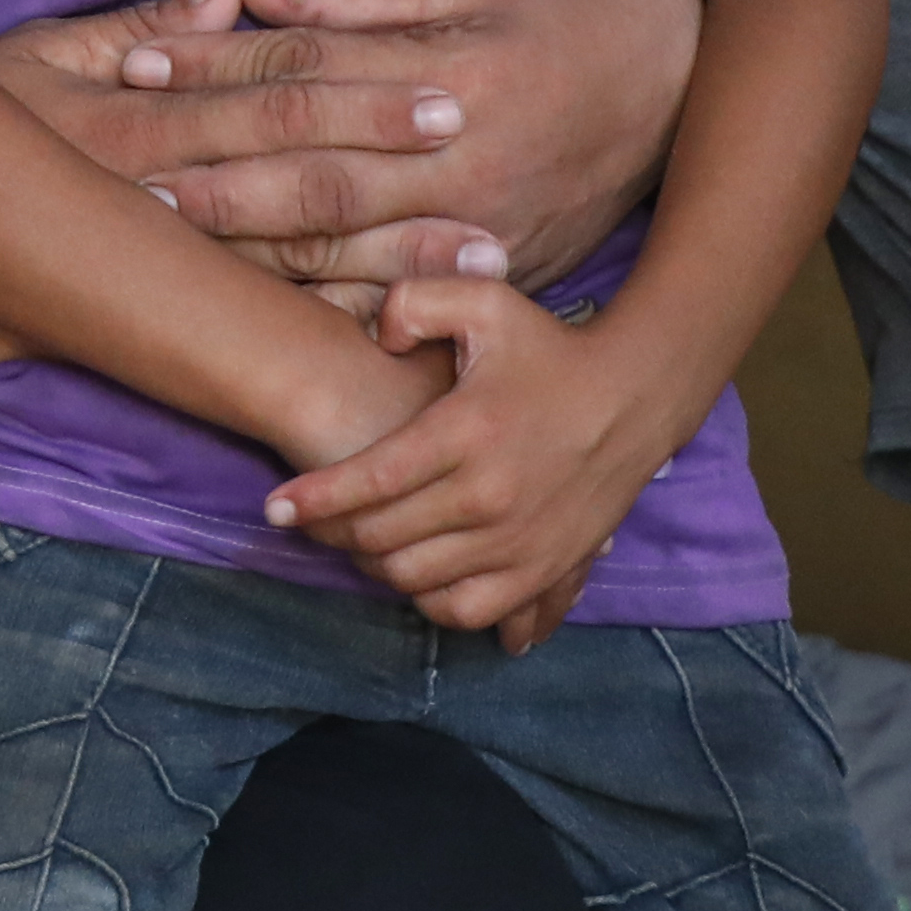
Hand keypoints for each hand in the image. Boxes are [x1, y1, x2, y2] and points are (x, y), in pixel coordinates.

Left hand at [0, 0, 700, 296]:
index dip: (217, 71)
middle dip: (212, 189)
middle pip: (315, 184)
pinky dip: (328, 321)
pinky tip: (258, 327)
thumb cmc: (549, 19)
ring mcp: (479, 234)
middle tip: (118, 186)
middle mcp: (460, 166)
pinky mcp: (493, 280)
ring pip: (346, 259)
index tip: (133, 63)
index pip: (308, 78)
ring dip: (250, 260)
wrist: (670, 87)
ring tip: (160, 255)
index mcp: (447, 79)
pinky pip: (398, 312)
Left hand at [263, 270, 701, 645]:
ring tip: (358, 542)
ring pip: (417, 581)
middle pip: (383, 538)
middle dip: (333, 535)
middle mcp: (489, 495)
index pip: (370, 481)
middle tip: (310, 522)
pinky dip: (431, 600)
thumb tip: (377, 336)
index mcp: (465, 432)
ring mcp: (519, 540)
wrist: (635, 396)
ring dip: (376, 568)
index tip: (275, 509)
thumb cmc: (549, 348)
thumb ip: (415, 301)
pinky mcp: (544, 569)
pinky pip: (469, 609)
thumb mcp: (483, 301)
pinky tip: (415, 572)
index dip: (313, 500)